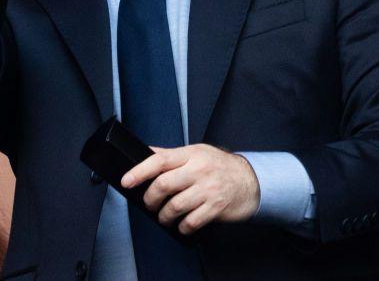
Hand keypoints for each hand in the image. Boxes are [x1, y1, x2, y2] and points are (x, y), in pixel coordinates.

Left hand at [121, 144, 259, 234]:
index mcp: (190, 155)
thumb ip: (171, 154)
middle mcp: (199, 171)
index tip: (126, 181)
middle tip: (149, 203)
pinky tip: (180, 225)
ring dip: (164, 215)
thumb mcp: (196, 152)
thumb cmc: (220, 165)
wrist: (252, 180)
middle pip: (164, 185)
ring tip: (163, 216)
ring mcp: (208, 189)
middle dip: (150, 198)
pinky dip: (182, 226)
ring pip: (176, 206)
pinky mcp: (216, 207)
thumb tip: (146, 152)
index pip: (159, 160)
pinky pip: (192, 221)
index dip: (139, 171)